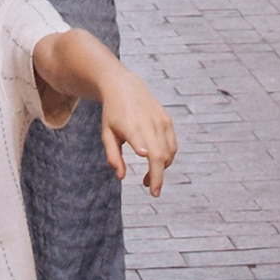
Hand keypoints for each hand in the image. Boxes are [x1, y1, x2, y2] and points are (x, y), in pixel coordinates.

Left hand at [96, 73, 177, 195]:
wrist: (124, 86)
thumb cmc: (113, 114)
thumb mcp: (107, 133)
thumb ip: (112, 155)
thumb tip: (121, 177)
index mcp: (130, 125)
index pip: (140, 139)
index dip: (143, 147)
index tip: (144, 155)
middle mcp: (148, 123)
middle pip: (159, 155)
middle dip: (158, 177)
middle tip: (153, 193)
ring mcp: (160, 121)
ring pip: (168, 153)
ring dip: (162, 170)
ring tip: (148, 179)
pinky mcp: (167, 120)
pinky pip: (172, 145)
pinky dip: (167, 158)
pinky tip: (157, 165)